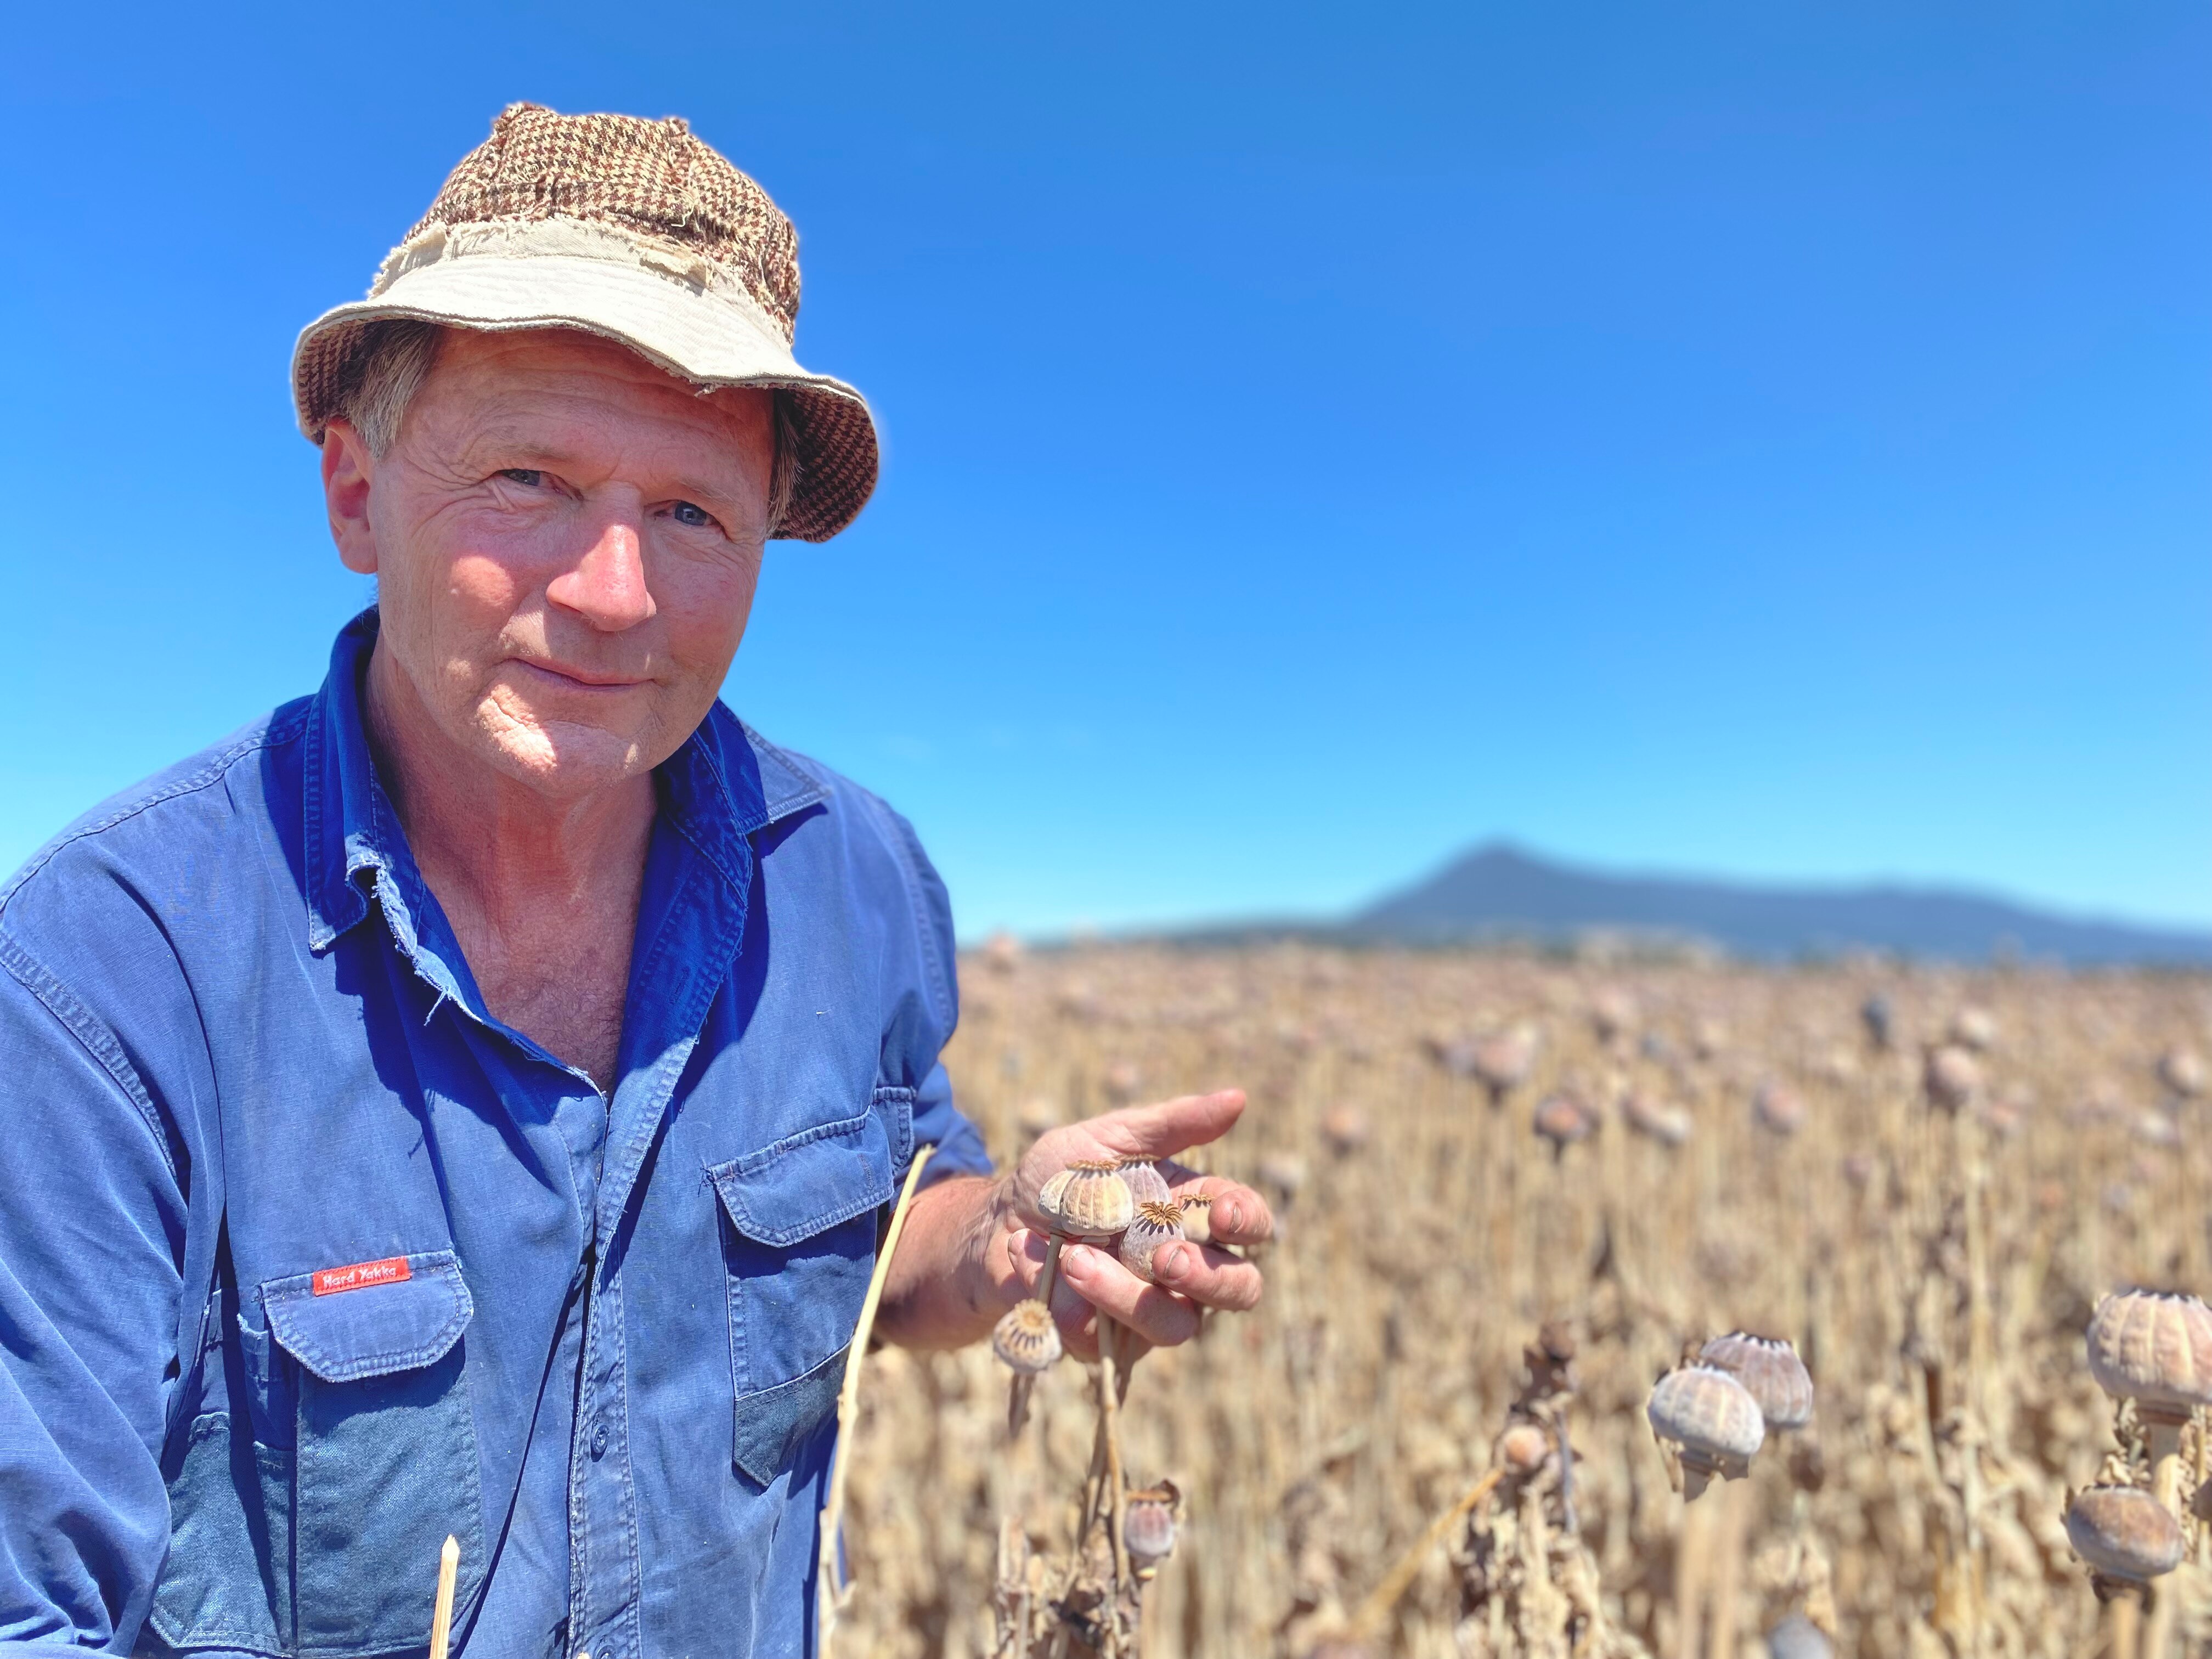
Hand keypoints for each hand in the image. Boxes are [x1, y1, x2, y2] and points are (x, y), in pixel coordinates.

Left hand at [988, 1089, 1270, 1359]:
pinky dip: (1064, 1296)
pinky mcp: (1106, 1343)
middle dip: (1210, 1278)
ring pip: (1175, 1325)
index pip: (1249, 1224)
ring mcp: (1148, 1311)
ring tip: (1073, 1258)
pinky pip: (1106, 1338)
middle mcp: (1183, 1269)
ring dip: (1125, 1293)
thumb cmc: (1059, 1179)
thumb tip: (1237, 1098)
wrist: (993, 1222)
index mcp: (1194, 1215)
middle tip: (1165, 1257)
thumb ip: (1171, 1124)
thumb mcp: (1110, 1139)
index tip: (1221, 1213)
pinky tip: (1033, 1260)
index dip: (1248, 1221)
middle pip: (1239, 1290)